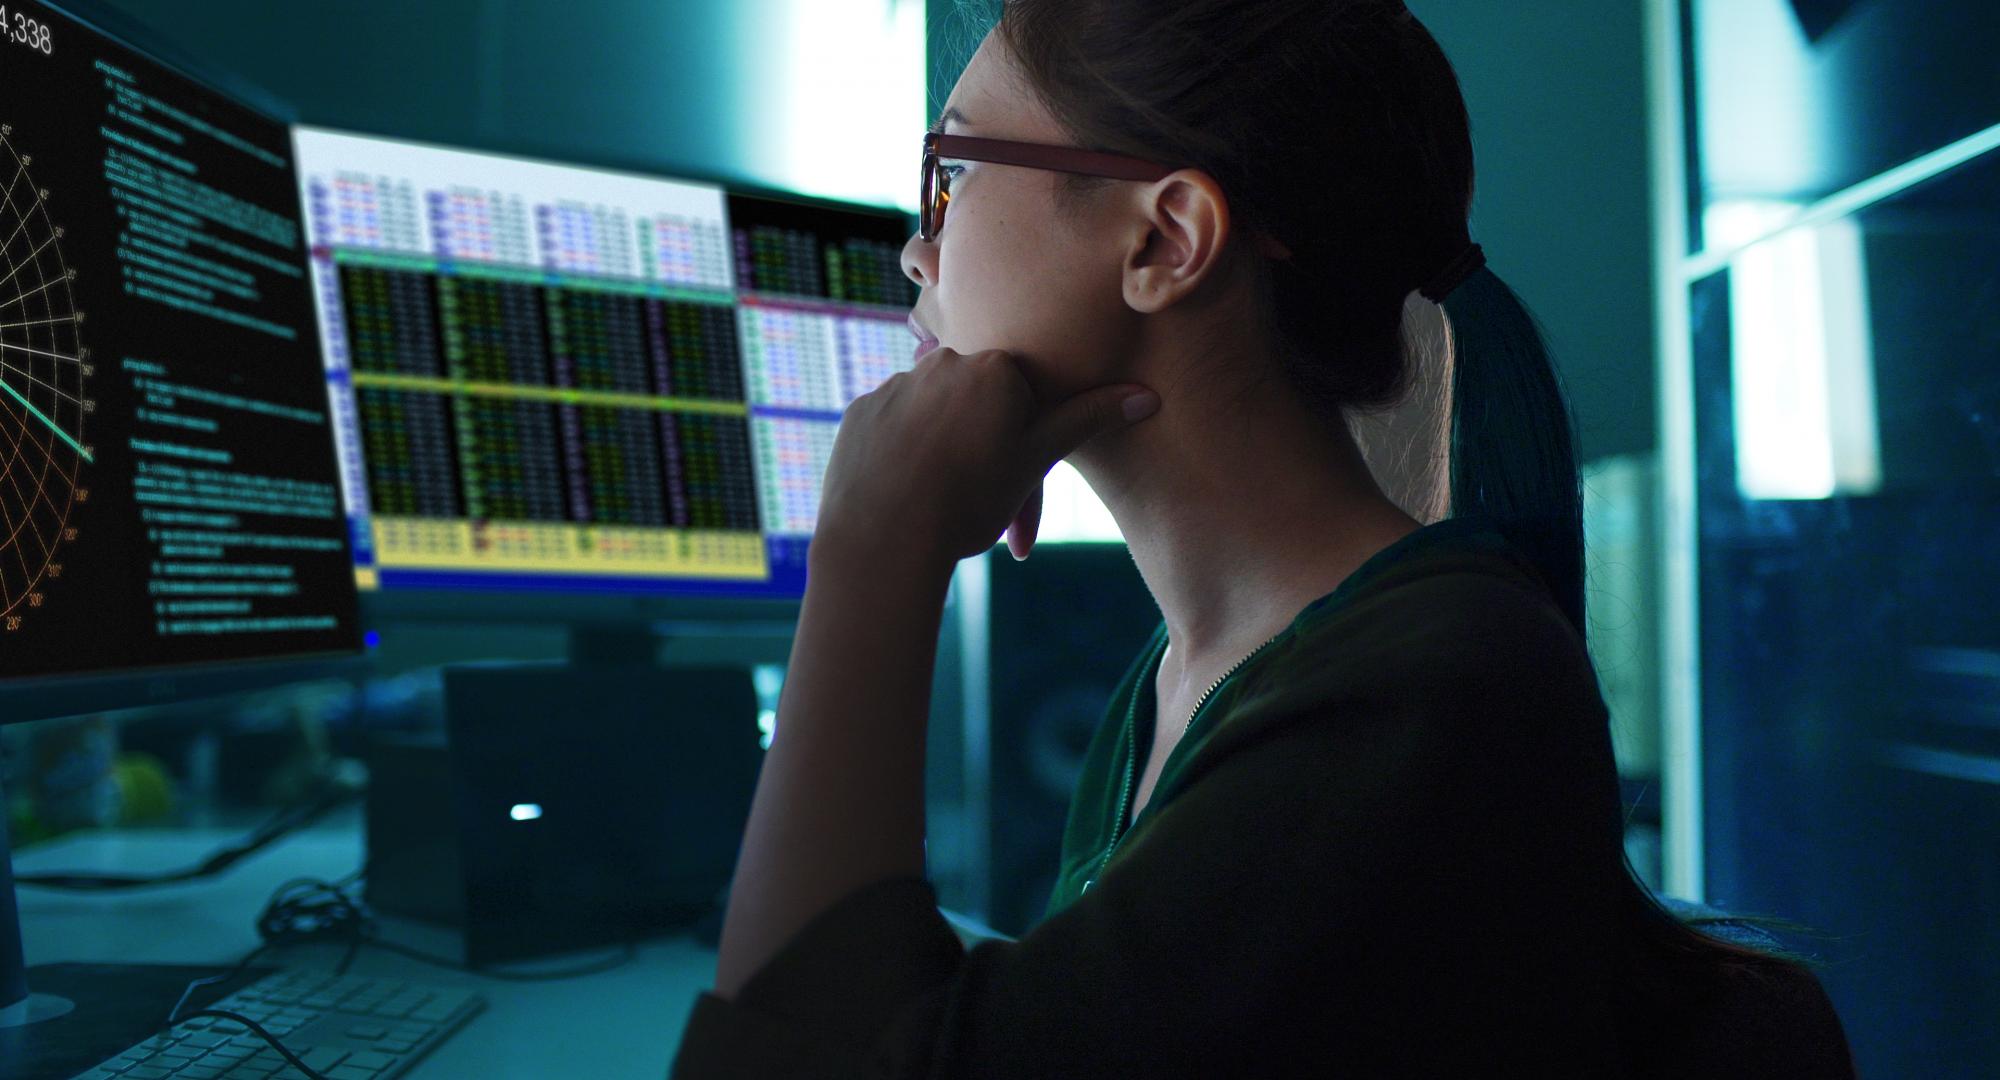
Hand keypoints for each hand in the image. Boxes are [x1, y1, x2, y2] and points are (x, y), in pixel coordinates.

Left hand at [814, 347, 1159, 568]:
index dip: (1025, 440)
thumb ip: (1088, 419)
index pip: (1023, 393)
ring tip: (942, 505)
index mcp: (993, 367)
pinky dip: (903, 457)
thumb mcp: (1037, 460)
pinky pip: (892, 429)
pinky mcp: (859, 414)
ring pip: (934, 416)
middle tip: (981, 502)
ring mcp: (894, 386)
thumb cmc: (970, 499)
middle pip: (976, 402)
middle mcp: (940, 363)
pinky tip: (907, 495)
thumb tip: (1147, 396)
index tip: (1016, 480)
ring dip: (944, 450)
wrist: (884, 536)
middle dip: (985, 446)